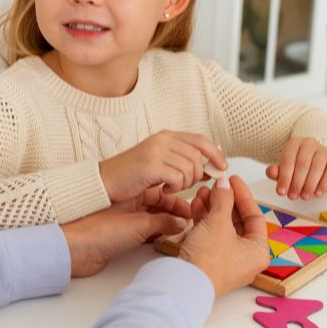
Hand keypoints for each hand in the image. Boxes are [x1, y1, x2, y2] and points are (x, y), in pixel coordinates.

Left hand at [62, 188, 190, 277]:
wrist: (75, 249)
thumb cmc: (101, 231)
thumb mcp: (139, 224)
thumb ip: (163, 222)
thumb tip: (181, 222)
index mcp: (133, 194)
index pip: (163, 193)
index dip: (179, 200)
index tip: (194, 208)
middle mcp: (131, 205)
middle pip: (161, 206)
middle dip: (177, 213)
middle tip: (194, 221)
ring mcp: (128, 220)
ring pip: (156, 220)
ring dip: (169, 225)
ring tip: (186, 231)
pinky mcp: (124, 236)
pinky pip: (147, 232)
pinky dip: (159, 235)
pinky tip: (169, 240)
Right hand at [99, 130, 226, 202]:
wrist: (104, 181)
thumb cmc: (130, 176)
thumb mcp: (159, 163)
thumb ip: (181, 162)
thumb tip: (208, 169)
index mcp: (166, 136)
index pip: (201, 140)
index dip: (215, 154)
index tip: (222, 167)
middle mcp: (162, 140)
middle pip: (197, 156)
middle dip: (197, 175)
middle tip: (184, 186)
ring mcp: (156, 151)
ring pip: (189, 168)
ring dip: (185, 183)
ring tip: (171, 188)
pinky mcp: (150, 165)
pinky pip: (178, 177)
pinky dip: (175, 188)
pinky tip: (164, 191)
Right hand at [178, 176, 268, 296]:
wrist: (184, 283)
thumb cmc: (208, 260)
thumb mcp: (219, 221)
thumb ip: (223, 199)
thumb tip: (224, 184)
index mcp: (258, 251)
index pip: (255, 216)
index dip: (243, 195)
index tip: (233, 181)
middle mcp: (245, 258)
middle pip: (237, 221)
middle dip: (224, 201)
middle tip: (217, 185)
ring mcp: (226, 261)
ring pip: (222, 227)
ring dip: (212, 208)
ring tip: (203, 193)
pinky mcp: (209, 261)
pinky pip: (210, 236)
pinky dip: (204, 220)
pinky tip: (196, 205)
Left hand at [266, 137, 326, 199]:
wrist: (312, 162)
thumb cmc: (294, 166)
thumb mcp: (282, 169)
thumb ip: (274, 171)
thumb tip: (272, 172)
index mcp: (293, 143)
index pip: (287, 160)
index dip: (284, 177)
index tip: (281, 192)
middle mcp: (309, 143)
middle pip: (303, 164)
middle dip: (297, 183)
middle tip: (292, 196)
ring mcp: (323, 150)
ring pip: (317, 167)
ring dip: (310, 185)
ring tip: (304, 196)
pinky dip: (324, 184)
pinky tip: (317, 193)